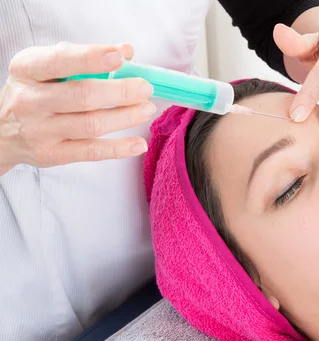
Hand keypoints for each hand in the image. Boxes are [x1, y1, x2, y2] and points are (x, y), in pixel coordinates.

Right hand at [0, 42, 155, 173]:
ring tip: (147, 109)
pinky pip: (91, 152)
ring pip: (90, 124)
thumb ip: (85, 57)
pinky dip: (119, 149)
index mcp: (27, 70)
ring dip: (125, 117)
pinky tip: (139, 143)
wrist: (2, 129)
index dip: (91, 59)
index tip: (120, 57)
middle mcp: (30, 100)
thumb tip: (126, 51)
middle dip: (120, 92)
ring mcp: (40, 130)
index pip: (60, 62)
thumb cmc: (35, 91)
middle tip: (145, 89)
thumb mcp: (48, 66)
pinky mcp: (52, 155)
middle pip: (82, 96)